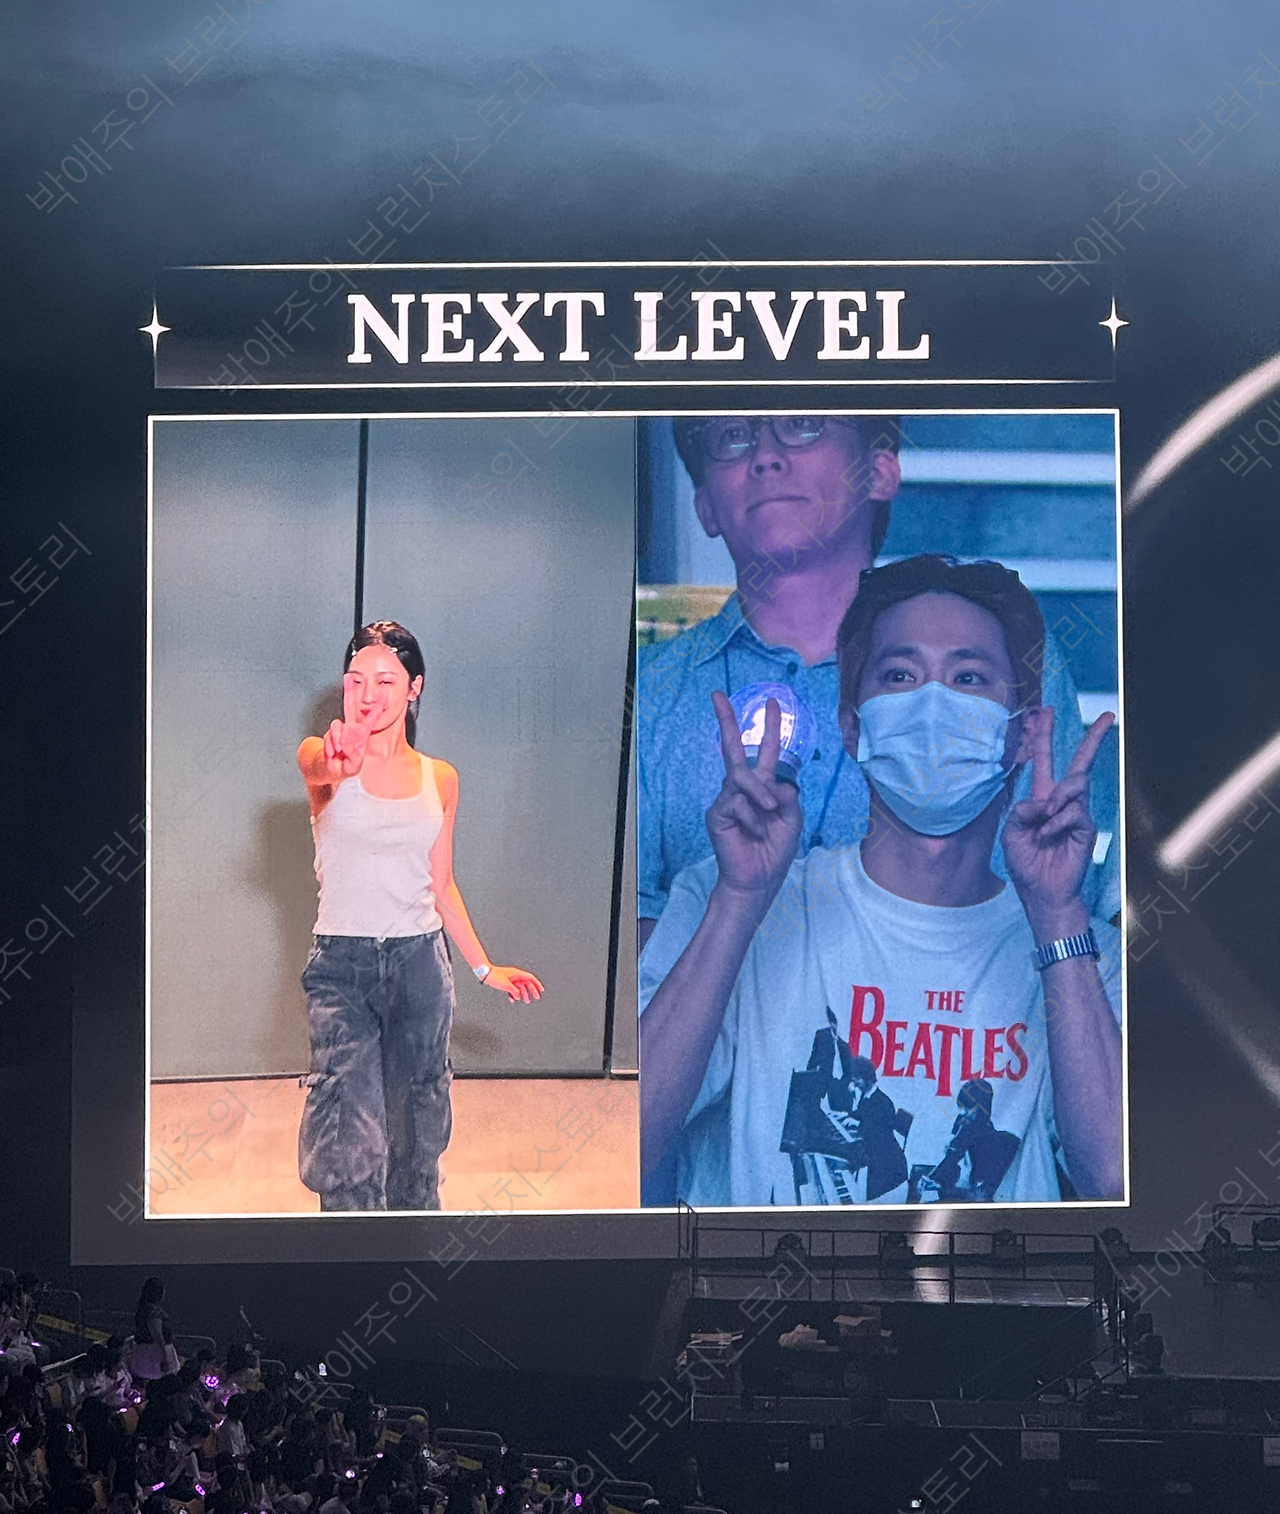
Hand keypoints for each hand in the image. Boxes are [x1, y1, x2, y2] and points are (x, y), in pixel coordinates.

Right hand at [321, 676, 387, 777]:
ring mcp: (339, 731)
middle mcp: (350, 729)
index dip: (378, 707)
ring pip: (336, 726)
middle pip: (349, 707)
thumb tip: (346, 744)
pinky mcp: (329, 735)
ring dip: (338, 741)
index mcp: (361, 734)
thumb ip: (354, 755)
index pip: (371, 718)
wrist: (333, 771)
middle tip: (347, 677)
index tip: (385, 695)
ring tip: (341, 752)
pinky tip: (334, 754)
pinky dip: (331, 748)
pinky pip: (329, 737)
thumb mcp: (355, 764)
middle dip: (348, 691)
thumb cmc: (347, 765)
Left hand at [482, 966, 543, 1002]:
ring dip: (523, 994)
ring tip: (526, 1001)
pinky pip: (512, 988)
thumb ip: (515, 991)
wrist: (485, 973)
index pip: (530, 978)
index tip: (541, 990)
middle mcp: (515, 975)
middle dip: (532, 991)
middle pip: (526, 983)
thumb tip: (518, 996)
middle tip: (536, 997)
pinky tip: (512, 999)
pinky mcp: (505, 981)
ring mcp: (510, 978)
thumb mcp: (507, 985)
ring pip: (519, 987)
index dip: (537, 984)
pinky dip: (513, 994)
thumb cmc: (494, 976)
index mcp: (517, 974)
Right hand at [706, 690, 802, 910]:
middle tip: (717, 696)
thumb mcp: (793, 818)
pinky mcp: (718, 813)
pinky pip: (737, 802)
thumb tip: (773, 783)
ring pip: (743, 778)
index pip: (765, 751)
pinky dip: (752, 818)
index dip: (770, 727)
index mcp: (763, 786)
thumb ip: (787, 796)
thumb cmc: (775, 849)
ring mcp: (727, 799)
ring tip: (769, 815)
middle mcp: (742, 788)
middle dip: (726, 721)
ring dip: (761, 797)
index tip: (773, 703)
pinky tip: (754, 832)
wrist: (759, 878)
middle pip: (732, 749)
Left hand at [1002, 706, 1114, 933]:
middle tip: (1108, 715)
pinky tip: (1049, 835)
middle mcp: (1062, 802)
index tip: (1046, 712)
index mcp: (1041, 799)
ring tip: (1044, 824)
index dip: (1043, 737)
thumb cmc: (1025, 863)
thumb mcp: (1010, 834)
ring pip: (1073, 786)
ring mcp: (1077, 813)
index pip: (1044, 762)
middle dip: (1093, 739)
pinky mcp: (1086, 827)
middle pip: (1079, 764)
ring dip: (1054, 802)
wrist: (1042, 892)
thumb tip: (1043, 799)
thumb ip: (1020, 811)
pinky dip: (1056, 822)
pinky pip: (1073, 811)